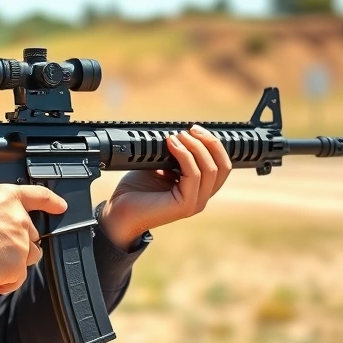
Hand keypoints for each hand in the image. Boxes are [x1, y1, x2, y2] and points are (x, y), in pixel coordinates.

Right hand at [0, 184, 66, 293]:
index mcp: (6, 197)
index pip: (37, 195)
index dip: (51, 202)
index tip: (60, 207)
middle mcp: (18, 218)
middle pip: (31, 232)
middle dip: (18, 240)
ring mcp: (20, 243)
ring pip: (30, 255)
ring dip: (16, 260)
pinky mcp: (17, 266)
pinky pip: (18, 278)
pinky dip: (6, 282)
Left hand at [100, 124, 232, 249]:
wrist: (119, 212)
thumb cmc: (136, 190)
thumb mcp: (159, 167)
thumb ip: (173, 155)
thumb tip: (180, 135)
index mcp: (199, 188)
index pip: (222, 165)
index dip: (214, 145)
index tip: (195, 129)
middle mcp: (201, 197)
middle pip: (223, 166)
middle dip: (210, 143)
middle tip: (192, 129)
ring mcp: (195, 203)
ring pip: (210, 169)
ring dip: (196, 147)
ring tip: (178, 136)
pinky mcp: (185, 205)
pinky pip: (193, 175)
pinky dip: (184, 155)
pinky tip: (172, 145)